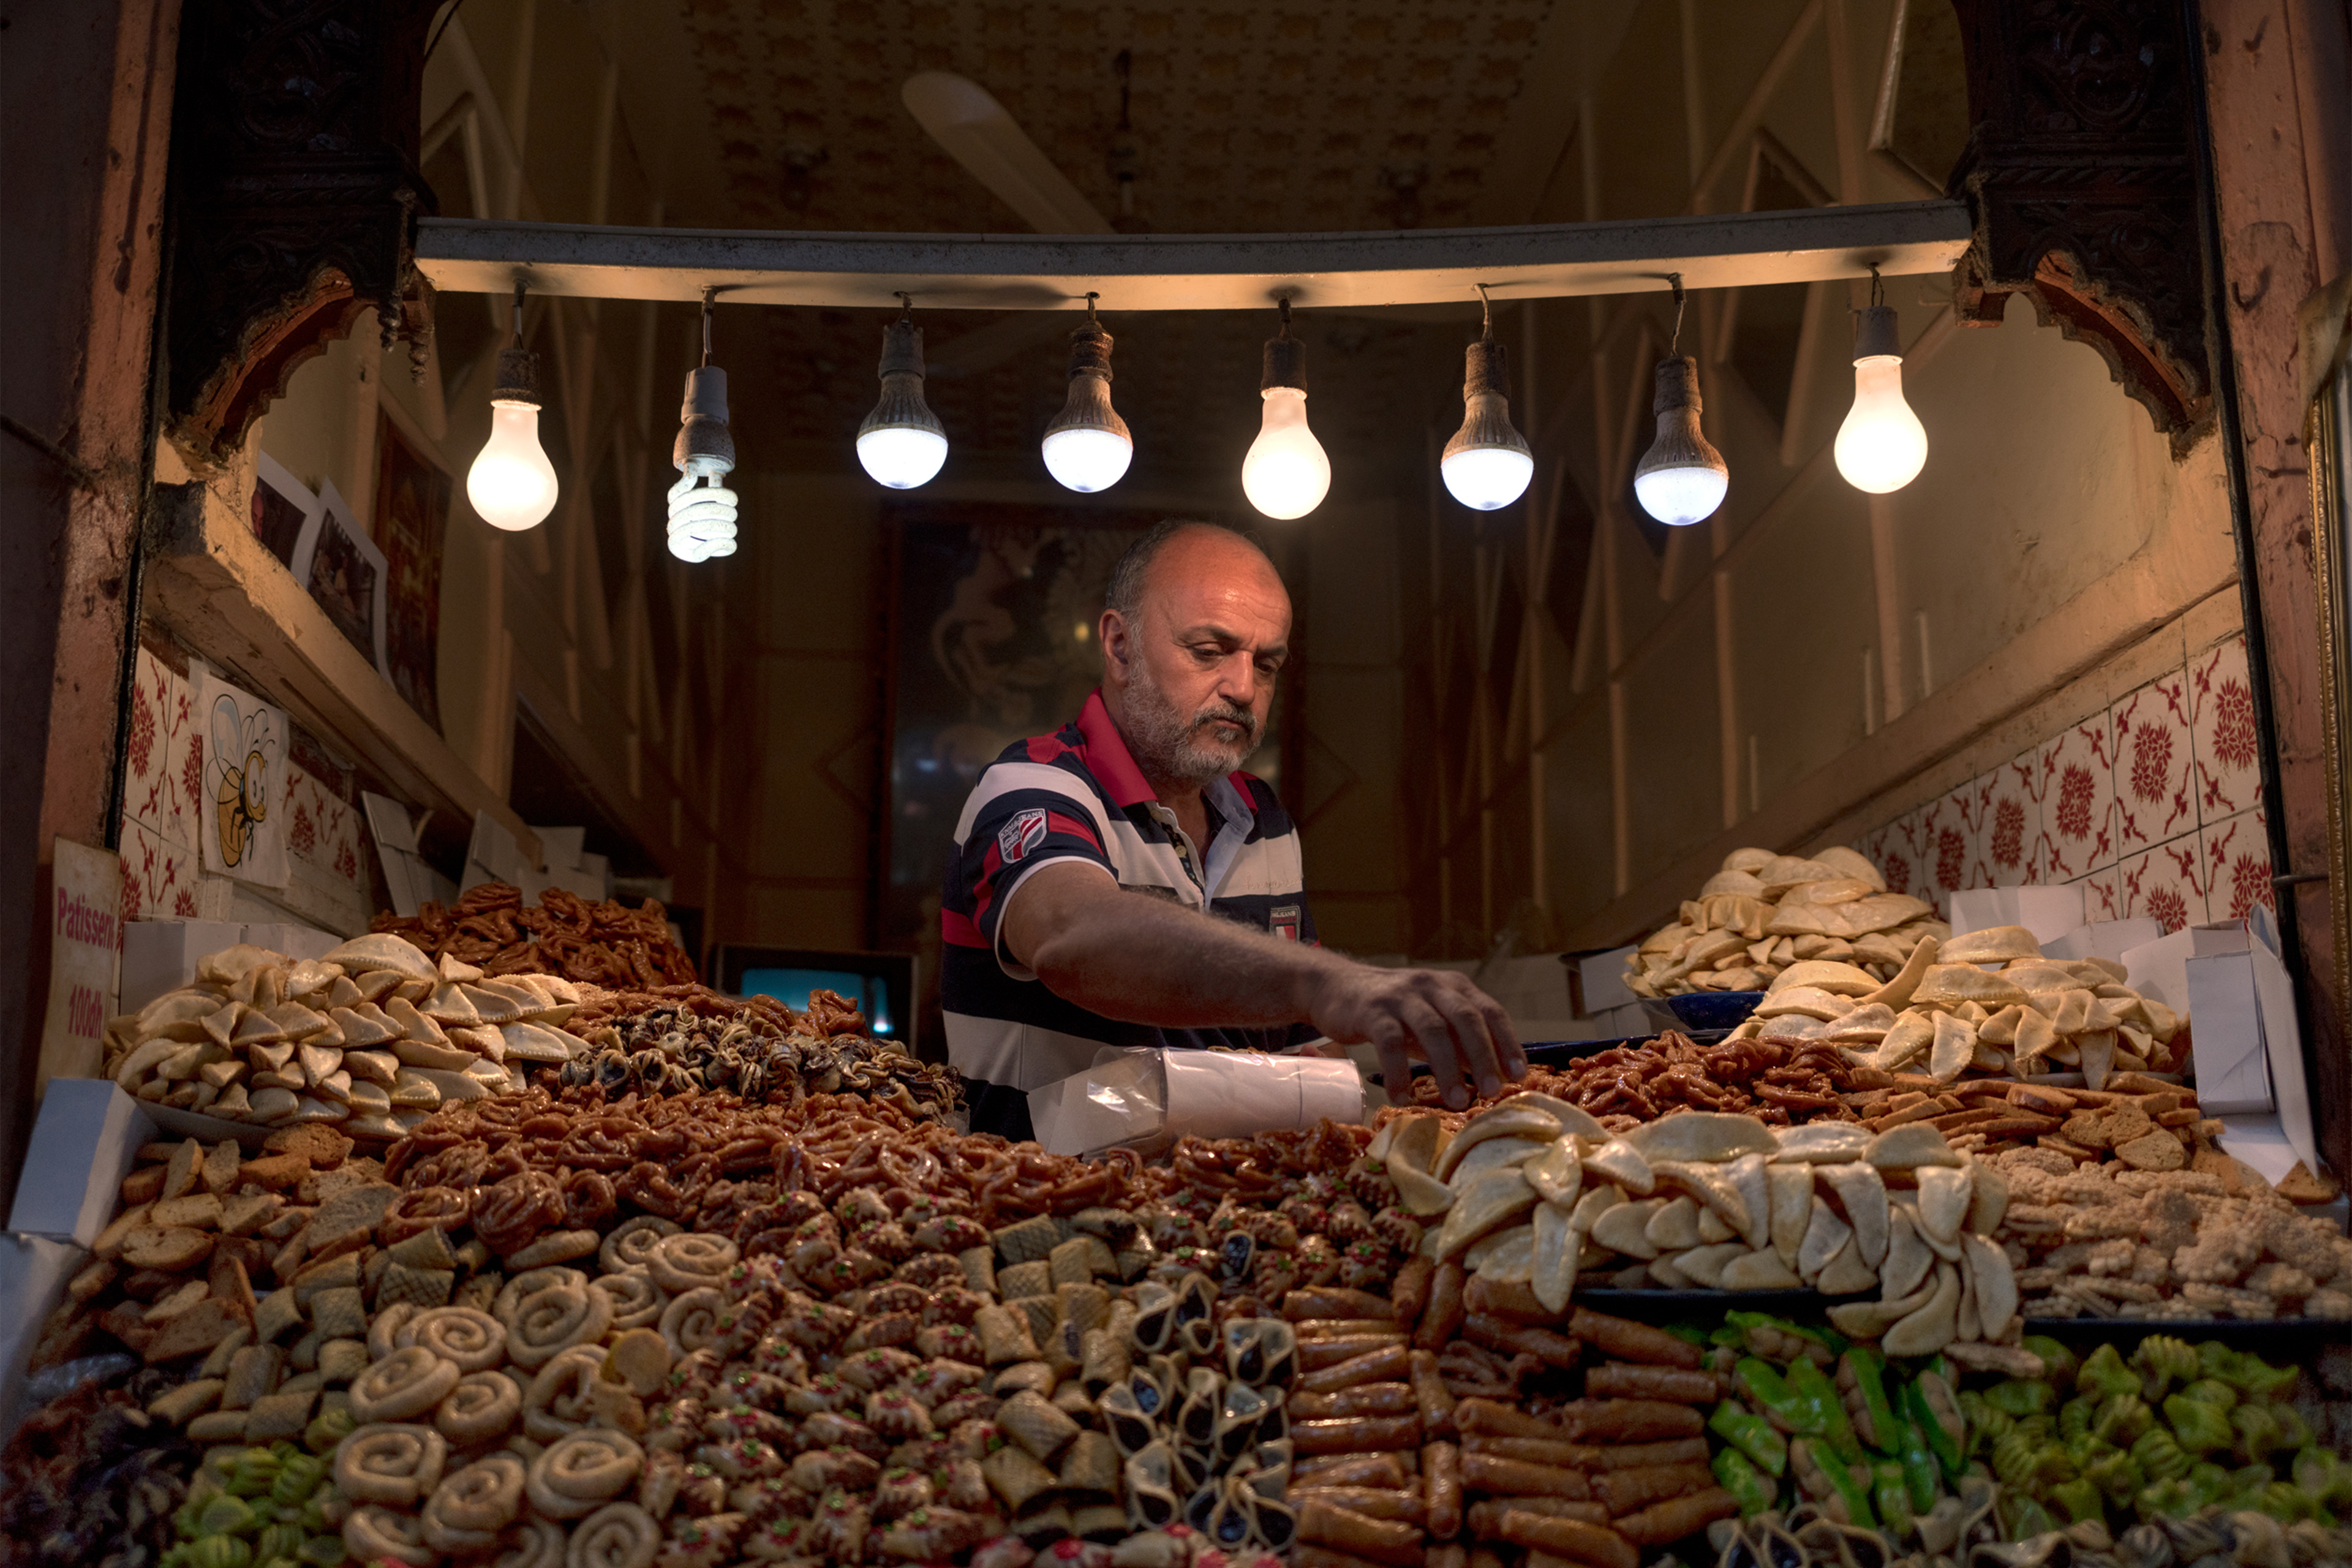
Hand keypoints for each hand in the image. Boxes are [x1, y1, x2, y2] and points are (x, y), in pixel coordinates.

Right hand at [1302, 963, 1526, 1109]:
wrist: (1337, 987)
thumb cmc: (1394, 1011)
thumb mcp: (1432, 1020)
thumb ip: (1460, 1042)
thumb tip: (1496, 1077)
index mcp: (1454, 987)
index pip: (1489, 1012)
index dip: (1507, 1043)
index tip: (1518, 1076)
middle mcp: (1432, 986)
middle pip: (1466, 1019)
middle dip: (1483, 1057)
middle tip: (1491, 1092)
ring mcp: (1401, 997)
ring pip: (1432, 1030)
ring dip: (1448, 1068)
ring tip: (1457, 1101)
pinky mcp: (1372, 1010)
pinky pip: (1389, 1043)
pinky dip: (1399, 1073)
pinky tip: (1402, 1098)